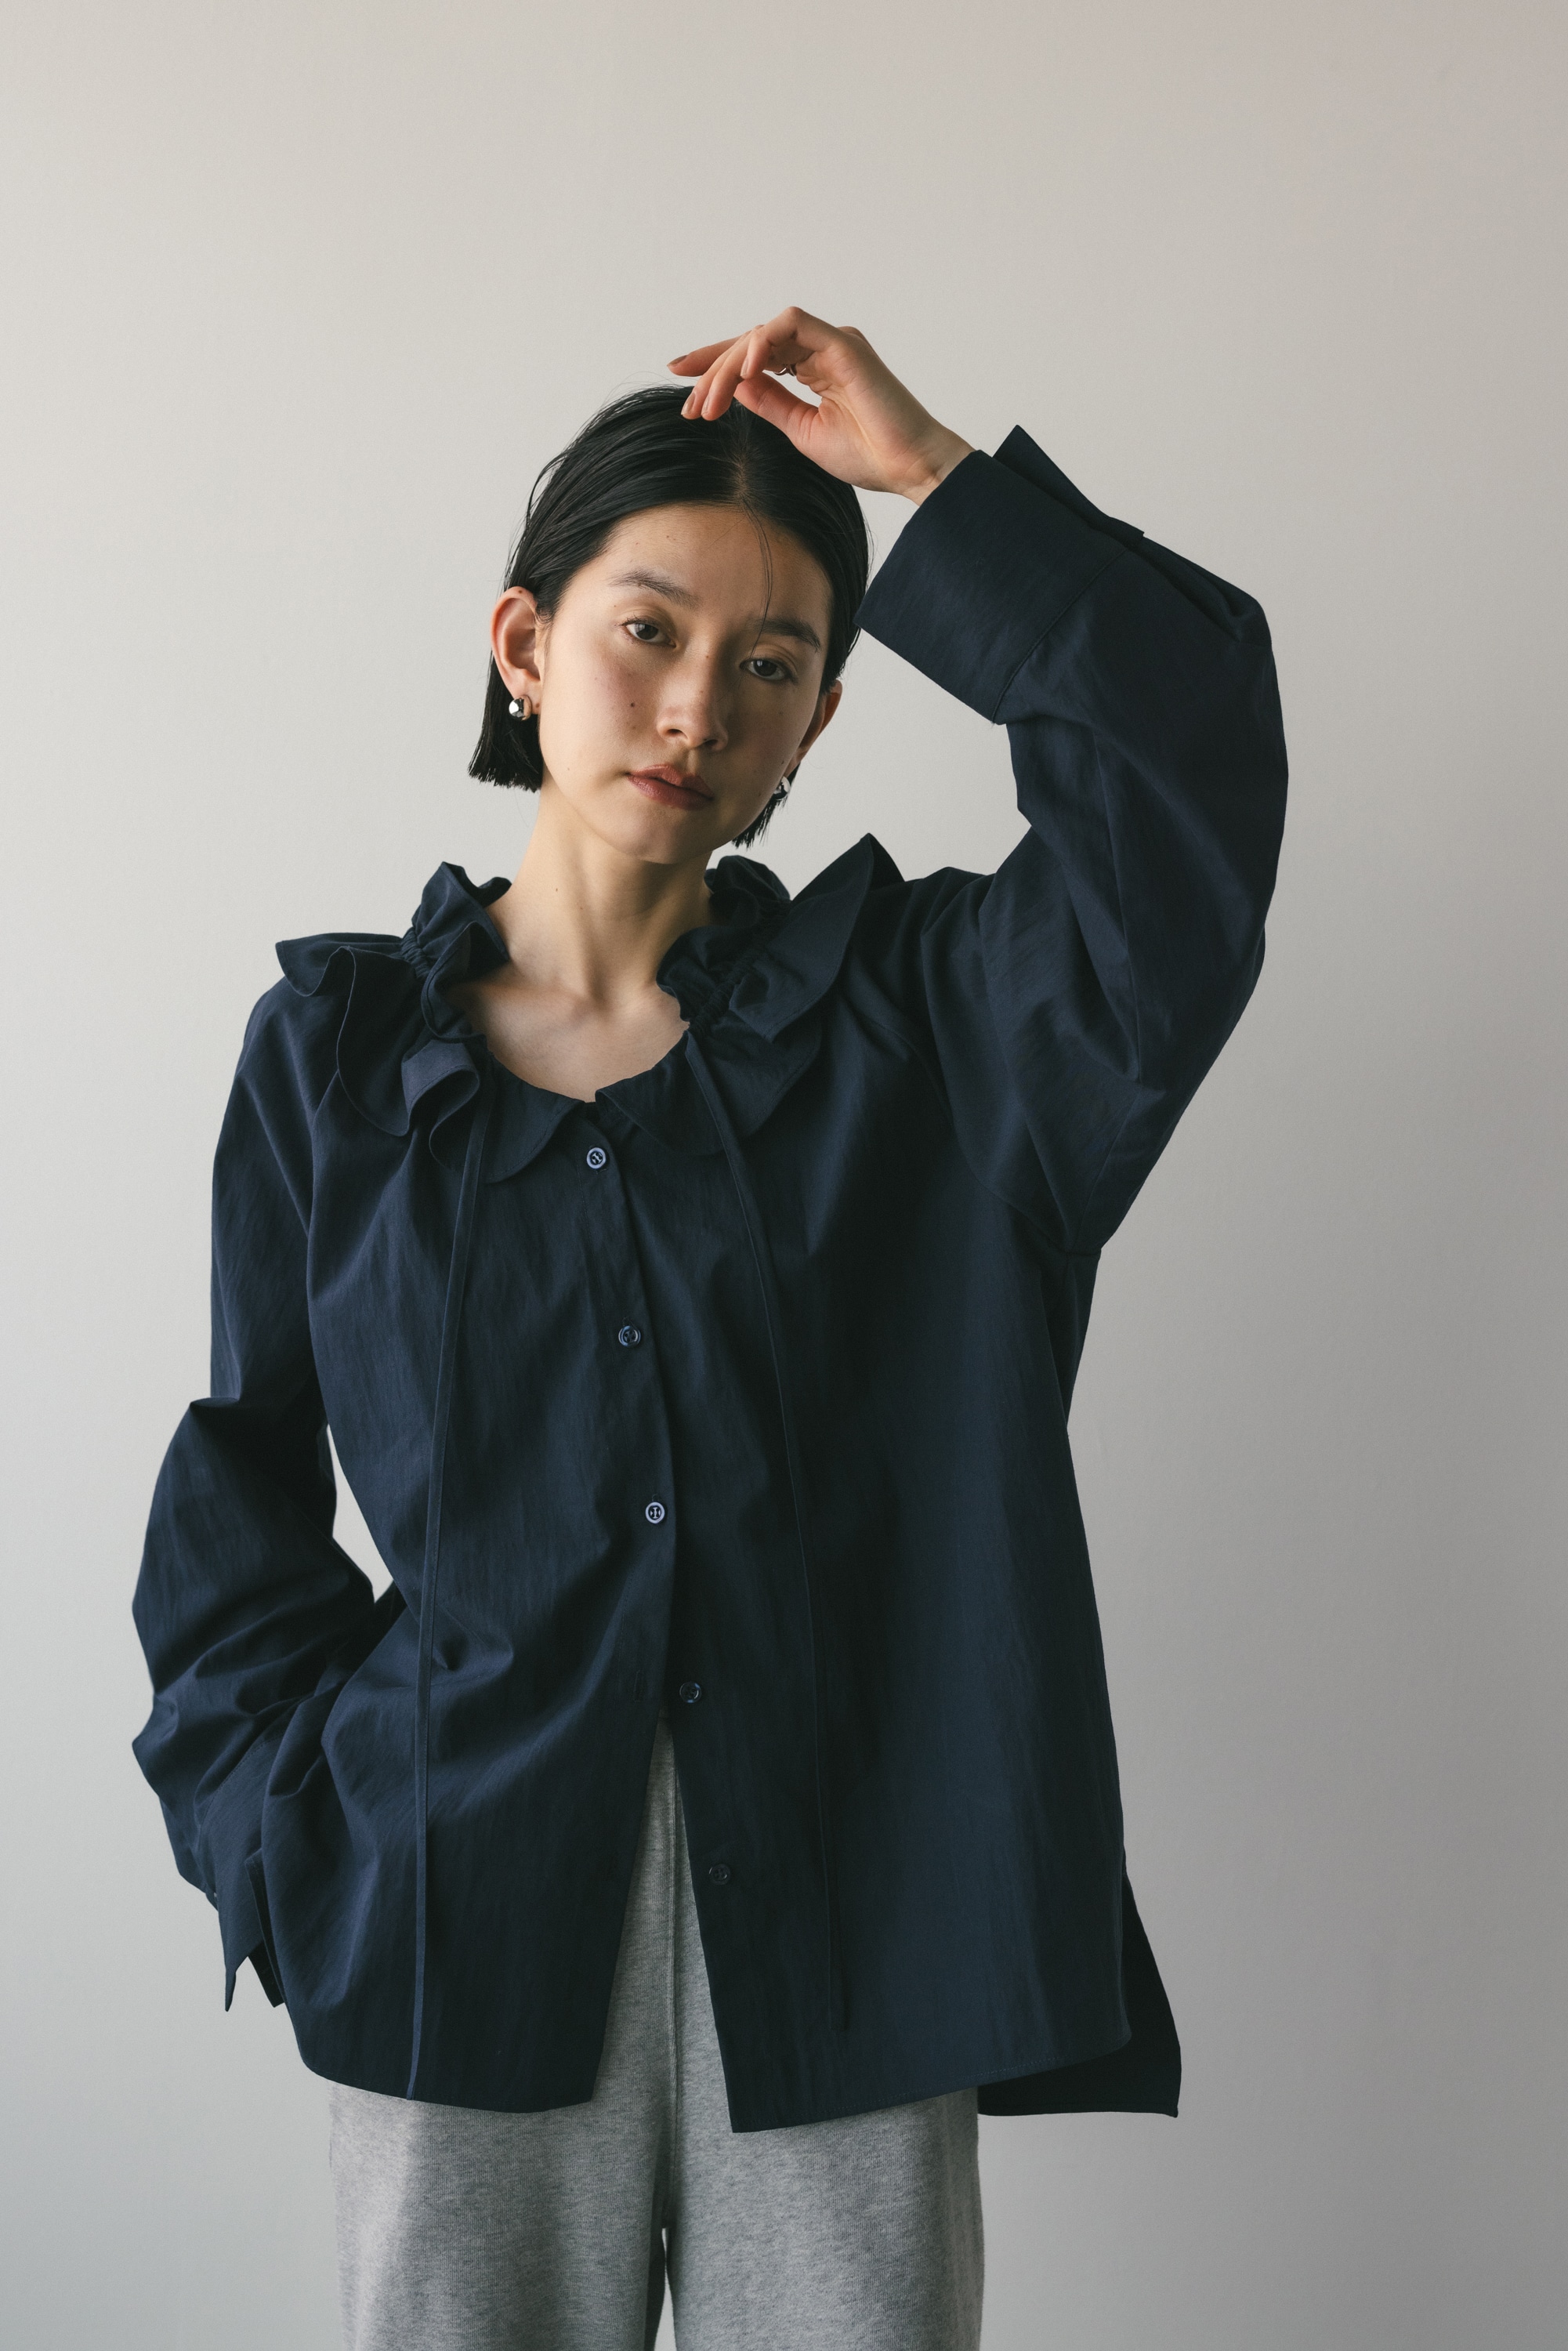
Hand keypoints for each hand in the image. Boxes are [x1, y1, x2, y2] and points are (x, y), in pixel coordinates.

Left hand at [668, 307, 972, 504]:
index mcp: (816, 368)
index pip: (757, 358)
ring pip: (764, 333)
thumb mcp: (803, 431)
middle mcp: (822, 349)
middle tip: (691, 406)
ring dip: (730, 363)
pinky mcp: (842, 342)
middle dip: (714, 370)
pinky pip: (791, 324)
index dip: (718, 368)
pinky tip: (743, 372)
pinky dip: (761, 343)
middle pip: (753, 343)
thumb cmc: (869, 456)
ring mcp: (832, 342)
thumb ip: (771, 403)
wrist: (910, 468)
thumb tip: (737, 386)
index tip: (685, 389)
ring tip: (711, 400)